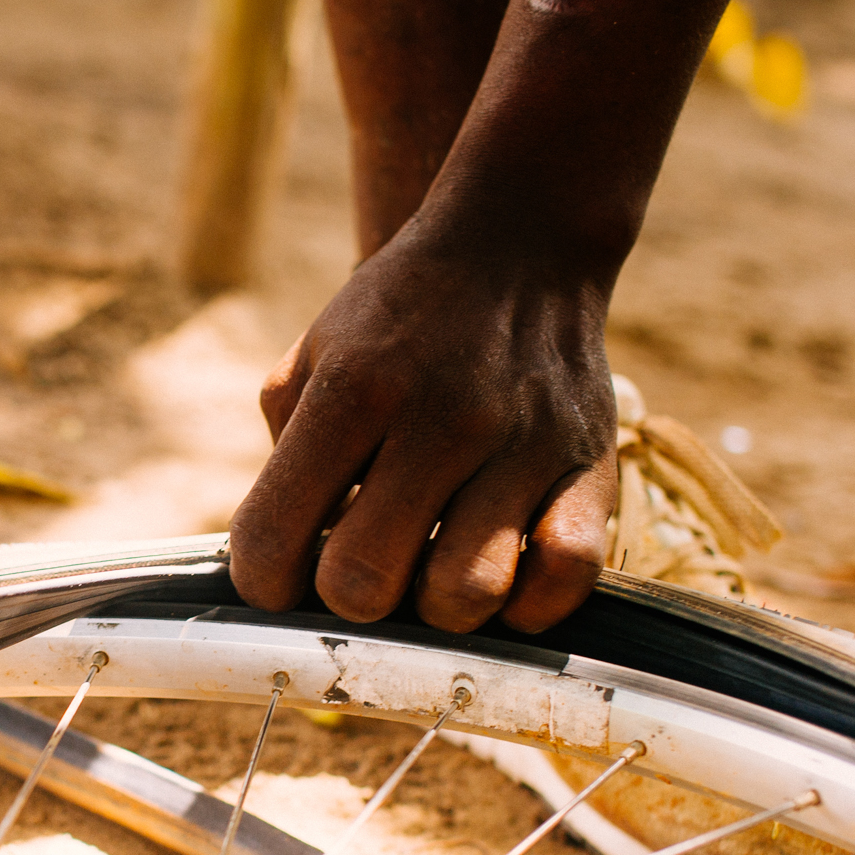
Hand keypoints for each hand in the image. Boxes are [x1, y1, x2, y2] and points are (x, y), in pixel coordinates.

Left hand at [228, 230, 617, 632]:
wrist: (519, 245)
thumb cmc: (398, 322)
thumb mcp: (315, 357)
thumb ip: (285, 455)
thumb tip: (282, 562)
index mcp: (356, 390)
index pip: (274, 534)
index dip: (261, 581)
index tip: (276, 578)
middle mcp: (441, 419)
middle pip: (364, 584)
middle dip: (344, 600)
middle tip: (358, 570)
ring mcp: (523, 446)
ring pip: (464, 596)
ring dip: (436, 609)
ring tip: (430, 573)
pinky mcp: (593, 468)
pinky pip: (566, 576)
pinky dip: (530, 603)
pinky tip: (504, 580)